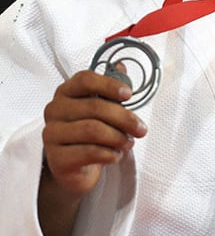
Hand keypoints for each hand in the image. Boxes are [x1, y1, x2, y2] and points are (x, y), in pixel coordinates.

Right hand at [42, 69, 147, 197]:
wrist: (76, 168)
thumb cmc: (89, 132)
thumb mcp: (102, 107)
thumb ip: (110, 87)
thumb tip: (121, 67)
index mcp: (66, 91)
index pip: (85, 80)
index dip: (109, 85)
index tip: (129, 94)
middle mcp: (55, 109)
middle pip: (94, 107)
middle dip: (124, 118)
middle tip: (141, 129)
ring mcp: (52, 134)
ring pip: (92, 130)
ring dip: (118, 137)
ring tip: (128, 143)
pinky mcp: (56, 158)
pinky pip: (89, 152)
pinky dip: (109, 154)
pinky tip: (116, 155)